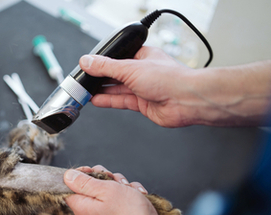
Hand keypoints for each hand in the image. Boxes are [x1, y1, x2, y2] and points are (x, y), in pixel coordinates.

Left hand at [64, 165, 163, 214]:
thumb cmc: (129, 213)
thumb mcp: (105, 190)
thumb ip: (84, 182)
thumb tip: (67, 176)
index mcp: (81, 206)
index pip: (69, 186)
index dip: (80, 175)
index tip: (92, 171)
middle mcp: (89, 211)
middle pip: (89, 185)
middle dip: (103, 177)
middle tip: (112, 180)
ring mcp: (103, 213)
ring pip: (106, 188)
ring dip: (118, 184)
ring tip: (128, 189)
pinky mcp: (115, 214)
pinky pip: (118, 197)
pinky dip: (127, 192)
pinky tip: (136, 194)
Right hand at [79, 46, 196, 127]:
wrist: (186, 101)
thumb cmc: (169, 79)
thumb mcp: (131, 68)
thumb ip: (106, 67)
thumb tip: (88, 62)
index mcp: (143, 56)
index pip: (117, 57)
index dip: (102, 62)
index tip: (87, 67)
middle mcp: (143, 72)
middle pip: (116, 74)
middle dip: (100, 79)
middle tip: (84, 82)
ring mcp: (143, 88)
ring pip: (118, 89)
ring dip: (102, 91)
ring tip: (86, 92)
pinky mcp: (143, 104)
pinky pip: (122, 101)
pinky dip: (109, 101)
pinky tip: (97, 100)